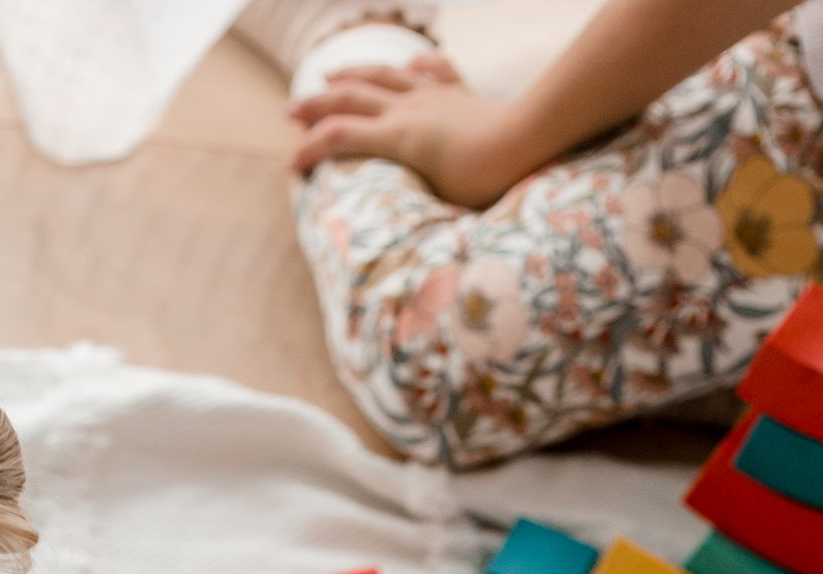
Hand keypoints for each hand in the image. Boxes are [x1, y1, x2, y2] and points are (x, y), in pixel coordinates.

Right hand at [289, 63, 530, 207]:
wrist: (532, 138)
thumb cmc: (488, 181)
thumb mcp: (441, 207)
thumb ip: (413, 218)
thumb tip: (397, 255)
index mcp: (399, 138)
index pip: (339, 139)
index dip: (310, 151)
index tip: (292, 168)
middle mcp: (409, 110)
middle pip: (349, 97)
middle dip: (315, 104)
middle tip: (290, 111)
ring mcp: (434, 96)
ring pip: (382, 76)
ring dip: (350, 73)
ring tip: (329, 74)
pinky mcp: (460, 92)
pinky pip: (432, 72)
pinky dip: (414, 68)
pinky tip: (406, 69)